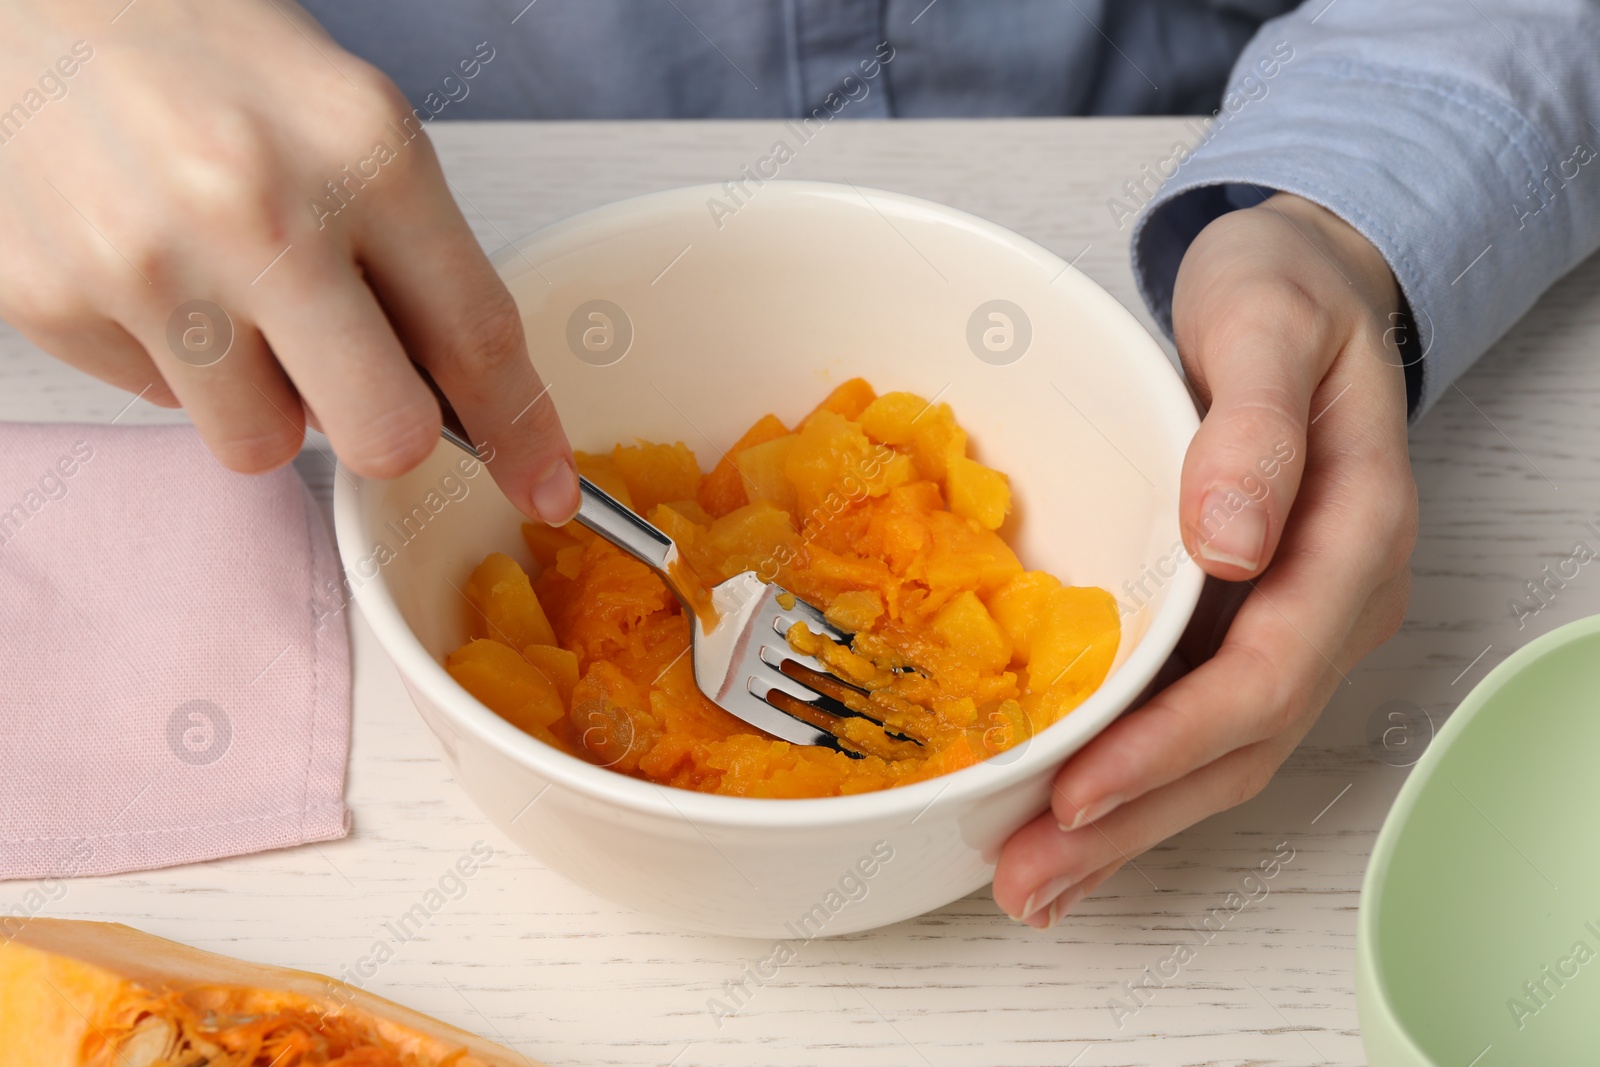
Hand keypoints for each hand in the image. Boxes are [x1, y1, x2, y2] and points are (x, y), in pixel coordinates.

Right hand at [0, 0, 576, 521]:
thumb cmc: (203, 53)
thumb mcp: (353, 120)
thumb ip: (415, 254)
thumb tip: (461, 397)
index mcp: (366, 153)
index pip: (479, 337)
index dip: (524, 432)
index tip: (545, 488)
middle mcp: (262, 213)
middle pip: (384, 435)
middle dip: (387, 431)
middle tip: (360, 386)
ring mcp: (149, 266)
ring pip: (264, 446)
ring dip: (266, 399)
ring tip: (230, 299)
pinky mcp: (55, 302)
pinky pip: (162, 406)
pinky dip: (175, 365)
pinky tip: (154, 274)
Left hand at [992, 192, 1417, 926]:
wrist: (1296, 288)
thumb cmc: (1282, 295)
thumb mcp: (1266, 325)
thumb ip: (1254, 431)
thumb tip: (1228, 541)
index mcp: (1353, 537)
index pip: (1265, 672)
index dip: (1170, 744)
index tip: (1078, 789)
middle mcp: (1331, 601)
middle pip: (1241, 744)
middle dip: (1133, 820)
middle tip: (1028, 880)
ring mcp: (1288, 619)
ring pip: (1218, 752)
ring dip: (1126, 825)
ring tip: (1032, 881)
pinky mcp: (1237, 620)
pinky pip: (1191, 719)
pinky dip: (1132, 778)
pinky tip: (1069, 820)